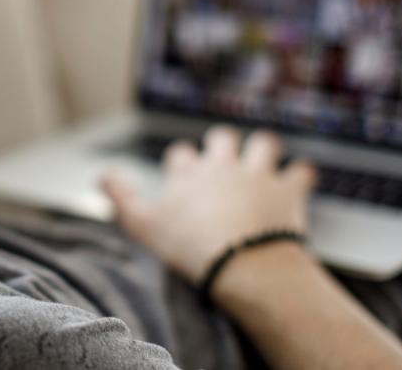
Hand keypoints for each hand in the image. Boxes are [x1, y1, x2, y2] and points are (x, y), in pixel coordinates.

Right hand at [101, 125, 315, 282]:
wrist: (242, 263)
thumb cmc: (190, 247)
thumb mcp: (143, 225)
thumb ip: (120, 197)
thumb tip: (101, 174)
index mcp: (188, 173)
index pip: (181, 155)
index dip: (182, 165)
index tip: (184, 177)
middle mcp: (223, 165)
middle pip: (222, 139)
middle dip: (222, 146)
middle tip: (223, 164)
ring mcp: (258, 174)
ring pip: (264, 144)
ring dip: (263, 151)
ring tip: (262, 162)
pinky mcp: (289, 189)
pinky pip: (301, 171)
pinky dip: (300, 176)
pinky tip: (298, 182)